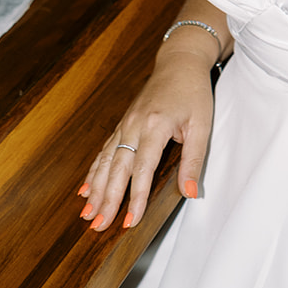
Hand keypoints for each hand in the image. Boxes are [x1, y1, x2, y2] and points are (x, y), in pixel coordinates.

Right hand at [78, 52, 213, 230]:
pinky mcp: (122, 123)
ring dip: (95, 189)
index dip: (135, 197)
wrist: (180, 61)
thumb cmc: (193, 92)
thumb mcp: (202, 126)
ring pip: (105, 161)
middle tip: (98, 225)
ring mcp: (125, 123)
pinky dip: (94, 171)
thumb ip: (194, 160)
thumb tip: (189, 193)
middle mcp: (134, 125)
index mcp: (155, 125)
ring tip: (87, 213)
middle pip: (117, 169)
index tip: (130, 221)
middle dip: (107, 199)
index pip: (143, 169)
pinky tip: (85, 188)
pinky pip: (104, 150)